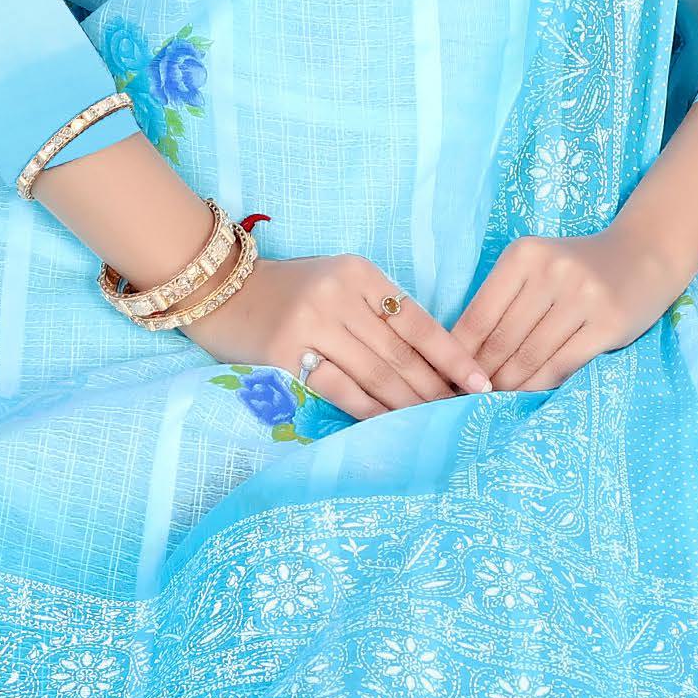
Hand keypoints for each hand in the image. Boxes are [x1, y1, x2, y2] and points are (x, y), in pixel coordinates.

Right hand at [181, 249, 490, 418]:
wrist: (216, 288)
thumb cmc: (287, 290)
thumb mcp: (337, 281)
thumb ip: (378, 311)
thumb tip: (431, 362)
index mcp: (360, 272)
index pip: (418, 321)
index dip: (453, 355)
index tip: (481, 382)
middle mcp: (339, 294)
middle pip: (401, 353)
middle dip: (437, 389)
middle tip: (464, 415)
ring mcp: (311, 323)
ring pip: (375, 374)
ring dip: (409, 405)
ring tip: (435, 425)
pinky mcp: (285, 353)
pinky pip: (339, 388)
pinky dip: (368, 409)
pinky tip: (390, 424)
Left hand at [450, 222, 693, 392]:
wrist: (643, 256)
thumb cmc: (577, 269)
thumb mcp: (535, 269)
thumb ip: (502, 302)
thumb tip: (461, 356)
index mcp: (523, 255)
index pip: (479, 315)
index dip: (460, 354)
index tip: (448, 378)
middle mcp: (551, 271)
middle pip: (503, 340)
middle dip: (482, 375)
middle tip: (467, 398)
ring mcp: (583, 297)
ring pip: (530, 357)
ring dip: (508, 386)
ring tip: (494, 401)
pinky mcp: (609, 323)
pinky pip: (562, 366)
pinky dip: (540, 386)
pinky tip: (528, 395)